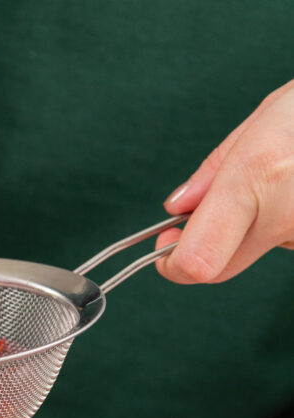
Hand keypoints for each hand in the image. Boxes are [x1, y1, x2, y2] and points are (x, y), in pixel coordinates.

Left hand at [156, 80, 293, 283]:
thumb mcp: (267, 117)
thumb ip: (215, 171)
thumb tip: (177, 209)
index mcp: (259, 176)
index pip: (196, 261)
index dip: (173, 263)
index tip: (166, 248)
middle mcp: (286, 212)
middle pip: (220, 268)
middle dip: (204, 248)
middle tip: (202, 219)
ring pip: (259, 250)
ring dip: (255, 226)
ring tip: (283, 177)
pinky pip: (289, 241)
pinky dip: (285, 220)